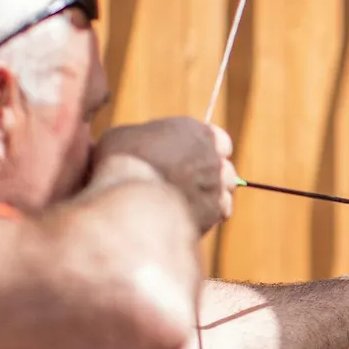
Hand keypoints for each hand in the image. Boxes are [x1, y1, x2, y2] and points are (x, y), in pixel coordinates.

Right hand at [94, 117, 235, 231]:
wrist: (132, 197)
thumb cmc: (123, 161)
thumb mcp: (125, 136)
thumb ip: (144, 139)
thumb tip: (136, 145)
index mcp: (196, 131)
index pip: (219, 140)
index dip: (205, 150)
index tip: (190, 158)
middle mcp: (213, 157)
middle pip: (223, 167)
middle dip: (209, 176)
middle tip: (187, 184)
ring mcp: (217, 185)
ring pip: (225, 191)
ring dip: (210, 197)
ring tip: (186, 204)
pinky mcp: (214, 212)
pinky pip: (219, 214)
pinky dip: (207, 216)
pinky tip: (188, 217)